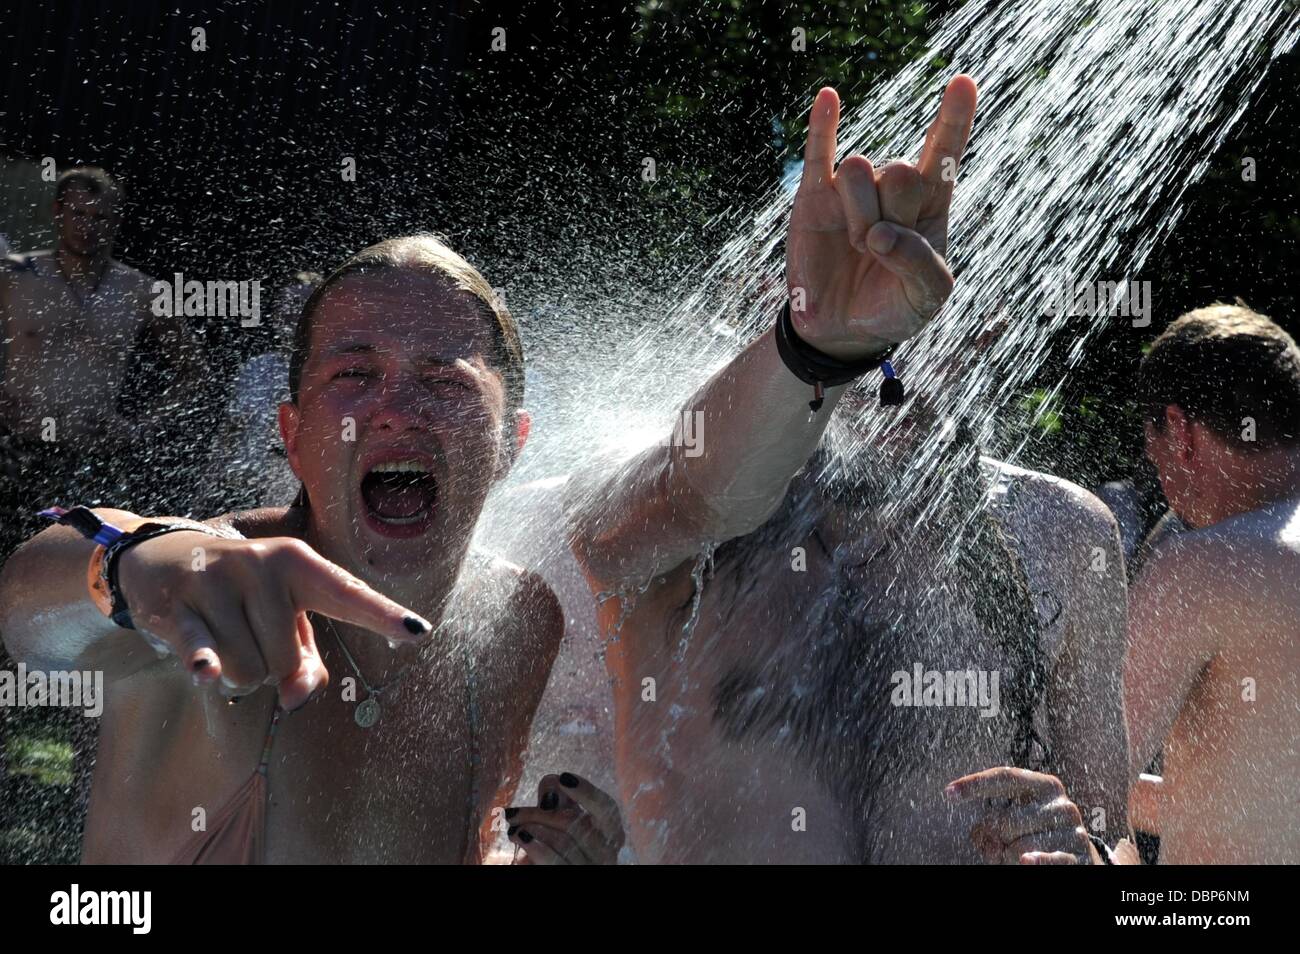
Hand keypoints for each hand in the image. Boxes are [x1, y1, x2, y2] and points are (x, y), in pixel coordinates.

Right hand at [116, 531, 432, 708]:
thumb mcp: (283, 620)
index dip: (383, 616)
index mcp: (300, 565)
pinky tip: (205, 671)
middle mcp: (263, 565)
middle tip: (248, 635)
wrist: (162, 557)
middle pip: (286, 661)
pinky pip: (203, 648)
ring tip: (221, 637)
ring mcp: (219, 581)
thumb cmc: (243, 597)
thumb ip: (306, 662)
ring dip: (236, 673)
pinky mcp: (179, 604)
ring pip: (247, 671)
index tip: (418, 631)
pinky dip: (205, 664)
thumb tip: (296, 694)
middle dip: (269, 667)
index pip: (348, 594)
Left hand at [505, 772, 624, 864]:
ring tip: (513, 827)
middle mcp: (607, 854)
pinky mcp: (572, 877)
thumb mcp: (558, 823)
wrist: (547, 867)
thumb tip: (553, 780)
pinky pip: (556, 862)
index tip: (564, 777)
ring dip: (534, 829)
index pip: (607, 809)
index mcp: (609, 834)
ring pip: (565, 843)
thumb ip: (558, 801)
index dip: (587, 792)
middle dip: (542, 814)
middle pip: (579, 825)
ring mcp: (592, 868)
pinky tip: (520, 837)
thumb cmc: (558, 850)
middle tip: (514, 813)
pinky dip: (536, 847)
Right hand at [786, 75, 976, 357]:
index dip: (954, 119)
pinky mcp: (815, 198)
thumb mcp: (928, 296)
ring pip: (858, 170)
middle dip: (890, 212)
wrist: (844, 328)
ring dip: (859, 213)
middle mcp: (892, 189)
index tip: (963, 84)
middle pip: (899, 168)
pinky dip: (823, 125)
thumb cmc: (894, 307)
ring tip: (858, 245)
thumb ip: (919, 263)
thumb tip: (882, 234)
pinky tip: (828, 98)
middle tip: (878, 248)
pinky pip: (819, 153)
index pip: (943, 153)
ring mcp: (852, 191)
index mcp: (929, 205)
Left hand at [945, 766, 1103, 864]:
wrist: (1077, 858)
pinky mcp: (1079, 857)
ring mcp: (1073, 831)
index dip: (976, 784)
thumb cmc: (1036, 833)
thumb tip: (982, 835)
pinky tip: (1026, 862)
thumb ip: (993, 822)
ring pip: (1021, 846)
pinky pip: (1051, 859)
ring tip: (1017, 857)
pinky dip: (1037, 861)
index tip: (949, 793)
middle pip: (1006, 819)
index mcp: (1044, 785)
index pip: (1005, 777)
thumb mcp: (1015, 821)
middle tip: (997, 846)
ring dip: (1009, 857)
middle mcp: (1061, 804)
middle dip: (994, 837)